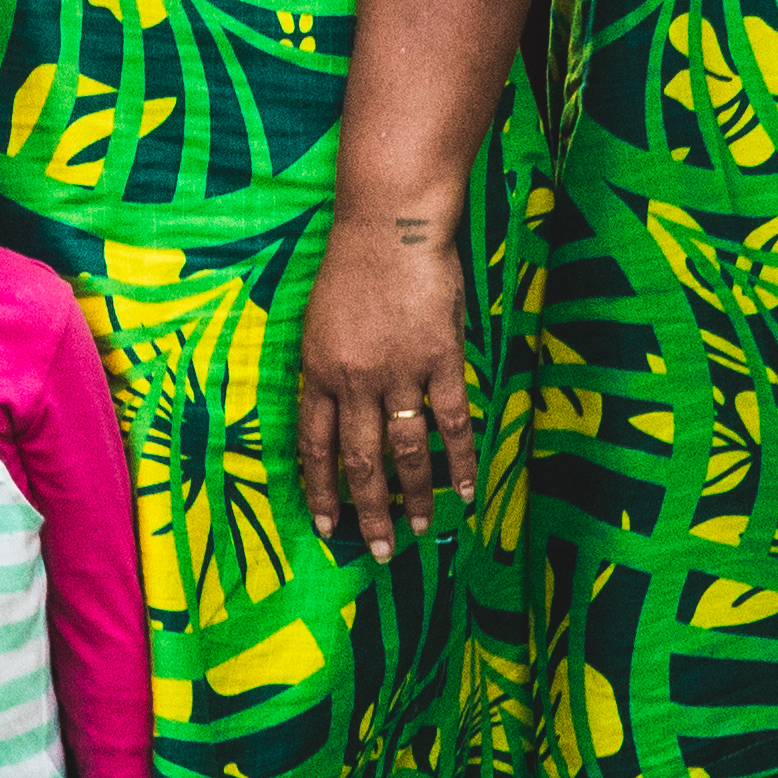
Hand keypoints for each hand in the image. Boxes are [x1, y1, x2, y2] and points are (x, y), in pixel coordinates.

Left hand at [296, 211, 472, 563]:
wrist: (390, 225)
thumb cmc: (352, 265)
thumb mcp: (320, 320)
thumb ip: (328, 369)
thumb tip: (336, 412)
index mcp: (318, 371)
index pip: (314, 447)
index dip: (320, 491)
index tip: (326, 527)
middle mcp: (354, 381)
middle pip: (359, 462)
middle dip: (365, 513)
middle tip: (376, 552)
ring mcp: (399, 373)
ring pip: (404, 453)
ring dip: (411, 497)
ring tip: (417, 531)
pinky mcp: (440, 362)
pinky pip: (451, 425)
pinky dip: (459, 462)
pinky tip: (464, 492)